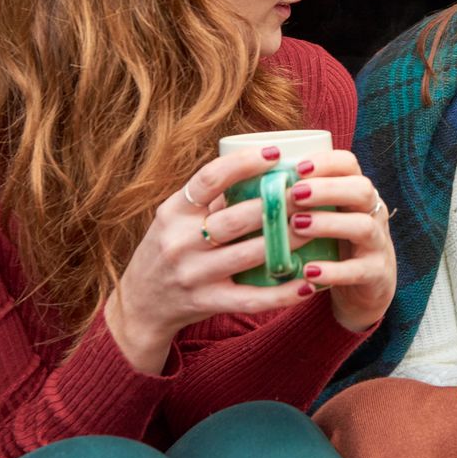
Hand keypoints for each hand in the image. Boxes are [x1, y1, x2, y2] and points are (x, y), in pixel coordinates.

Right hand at [104, 147, 313, 373]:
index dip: (243, 164)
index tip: (274, 153)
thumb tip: (261, 165)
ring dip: (286, 241)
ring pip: (248, 254)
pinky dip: (281, 293)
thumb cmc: (169, 249)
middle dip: (276, 204)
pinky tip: (308, 284)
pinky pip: (250, 299)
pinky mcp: (206, 303)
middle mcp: (180, 241)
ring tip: (317, 227)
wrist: (139, 305)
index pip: (209, 180)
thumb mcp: (176, 218)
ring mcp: (193, 274)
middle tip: (309, 191)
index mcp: (173, 212)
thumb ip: (212, 198)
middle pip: (235, 218)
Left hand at [275, 149, 396, 332]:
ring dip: (328, 224)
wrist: (368, 284)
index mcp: (355, 192)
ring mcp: (377, 243)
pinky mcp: (375, 274)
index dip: (325, 162)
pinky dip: (333, 271)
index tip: (297, 167)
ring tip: (297, 226)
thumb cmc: (333, 242)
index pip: (348, 163)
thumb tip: (241, 183)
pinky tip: (308, 272)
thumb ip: (297, 199)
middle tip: (295, 194)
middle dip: (327, 189)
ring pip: (362, 226)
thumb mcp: (323, 215)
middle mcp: (372, 212)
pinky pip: (357, 271)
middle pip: (361, 189)